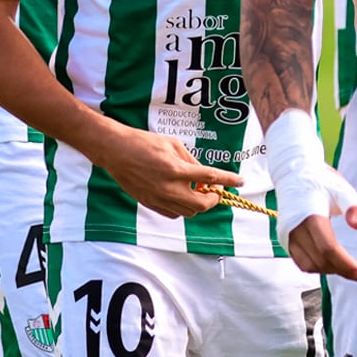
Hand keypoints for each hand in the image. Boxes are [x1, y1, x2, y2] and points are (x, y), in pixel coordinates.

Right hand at [95, 127, 241, 219]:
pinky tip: (181, 196)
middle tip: (214, 190)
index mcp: (176, 169)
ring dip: (199, 204)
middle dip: (213, 198)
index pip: (210, 177)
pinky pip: (174, 213)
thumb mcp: (172, 144)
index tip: (240, 182)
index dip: (229, 180)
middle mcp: (169, 188)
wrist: (116, 152)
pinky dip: (183, 208)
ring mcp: (159, 199)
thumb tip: (203, 174)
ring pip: (189, 212)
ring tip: (197, 191)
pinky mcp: (150, 204)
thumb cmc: (144, 143)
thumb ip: (191, 160)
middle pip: (202, 203)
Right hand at [277, 162, 356, 281]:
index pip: (328, 249)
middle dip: (342, 270)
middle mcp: (295, 228)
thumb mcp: (343, 189)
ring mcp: (287, 234)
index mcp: (310, 216)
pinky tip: (330, 263)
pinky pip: (300, 261)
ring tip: (346, 268)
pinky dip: (316, 266)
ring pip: (309, 265)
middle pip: (320, 260)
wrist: (293, 172)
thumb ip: (354, 208)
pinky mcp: (284, 238)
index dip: (346, 265)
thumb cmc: (321, 181)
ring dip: (329, 270)